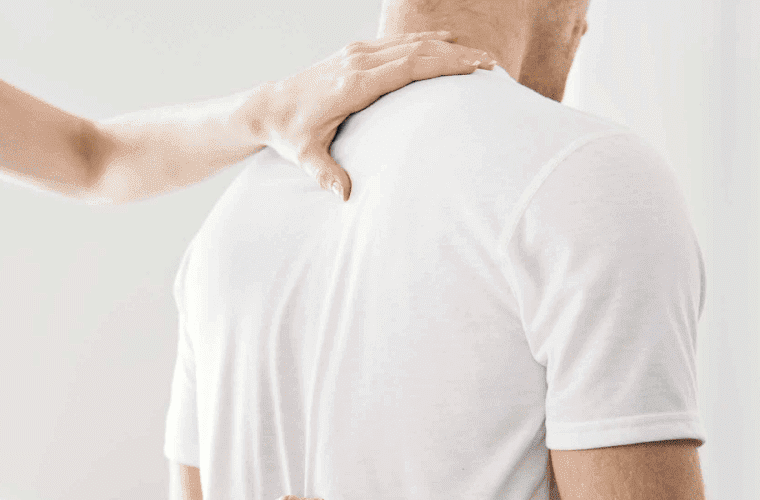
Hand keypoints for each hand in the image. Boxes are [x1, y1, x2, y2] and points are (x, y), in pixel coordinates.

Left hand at [258, 31, 494, 199]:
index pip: (408, 67)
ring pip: (409, 42)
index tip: (475, 67)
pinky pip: (397, 43)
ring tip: (478, 56)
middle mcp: (357, 62)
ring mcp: (356, 53)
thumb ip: (327, 174)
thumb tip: (346, 196)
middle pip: (417, 50)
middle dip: (456, 54)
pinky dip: (424, 42)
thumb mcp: (306, 157)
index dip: (444, 64)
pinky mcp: (355, 53)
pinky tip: (447, 43)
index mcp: (353, 84)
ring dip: (445, 46)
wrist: (269, 106)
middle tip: (490, 64)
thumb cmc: (291, 134)